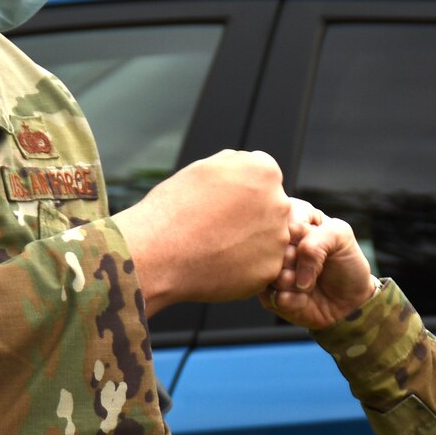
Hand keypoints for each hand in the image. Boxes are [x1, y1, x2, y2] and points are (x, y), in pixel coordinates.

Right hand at [112, 150, 292, 315]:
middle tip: (215, 228)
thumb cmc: (173, 209)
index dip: (238, 191)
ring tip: (214, 247)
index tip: (218, 203)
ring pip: (267, 239)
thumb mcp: (205, 167)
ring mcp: (277, 239)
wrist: (155, 253)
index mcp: (265, 171)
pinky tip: (218, 265)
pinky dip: (243, 268)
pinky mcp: (269, 270)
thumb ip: (238, 165)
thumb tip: (252, 167)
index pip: (264, 178)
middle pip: (270, 208)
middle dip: (249, 217)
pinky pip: (261, 267)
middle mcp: (279, 202)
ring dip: (248, 243)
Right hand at [262, 205, 379, 329]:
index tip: (320, 244)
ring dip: (296, 283)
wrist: (351, 298)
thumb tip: (292, 276)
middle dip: (299, 262)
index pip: (280, 220)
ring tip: (309, 282)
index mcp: (290, 217)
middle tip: (316, 266)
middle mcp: (274, 242)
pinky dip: (295, 300)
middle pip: (273, 249)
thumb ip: (314, 242)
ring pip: (271, 274)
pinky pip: (274, 297)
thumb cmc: (345, 261)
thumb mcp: (340, 236)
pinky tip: (304, 297)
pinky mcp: (268, 296)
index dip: (302, 238)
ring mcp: (269, 269)